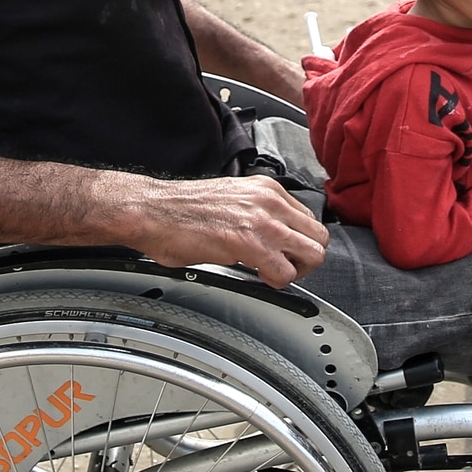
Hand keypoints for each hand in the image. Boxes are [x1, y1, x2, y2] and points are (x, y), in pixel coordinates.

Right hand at [110, 175, 327, 285]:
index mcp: (266, 189)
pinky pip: (284, 272)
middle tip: (284, 268)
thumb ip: (256, 212)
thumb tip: (271, 236)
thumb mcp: (231, 198)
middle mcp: (269, 201)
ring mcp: (262, 221)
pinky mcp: (249, 243)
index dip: (299, 242)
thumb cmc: (180, 210)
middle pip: (319, 237)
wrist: (152, 211)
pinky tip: (258, 277)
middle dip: (305, 259)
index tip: (285, 253)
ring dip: (296, 272)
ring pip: (313, 254)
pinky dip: (276, 282)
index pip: (308, 219)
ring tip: (273, 274)